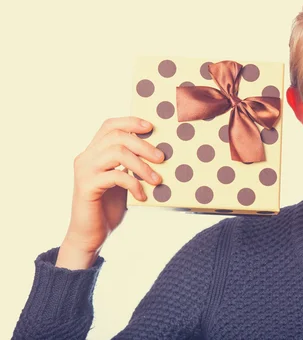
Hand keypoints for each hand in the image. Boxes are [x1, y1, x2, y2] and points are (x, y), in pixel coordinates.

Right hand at [56, 117, 163, 268]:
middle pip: (117, 136)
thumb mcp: (124, 181)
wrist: (90, 235)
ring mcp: (84, 171)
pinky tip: (142, 196)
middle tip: (162, 158)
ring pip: (117, 153)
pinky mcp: (86, 186)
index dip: (130, 121)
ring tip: (156, 179)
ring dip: (142, 165)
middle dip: (143, 144)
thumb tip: (161, 153)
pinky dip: (134, 184)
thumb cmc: (109, 207)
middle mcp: (86, 157)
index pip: (110, 125)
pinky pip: (116, 176)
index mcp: (94, 152)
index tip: (151, 126)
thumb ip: (133, 165)